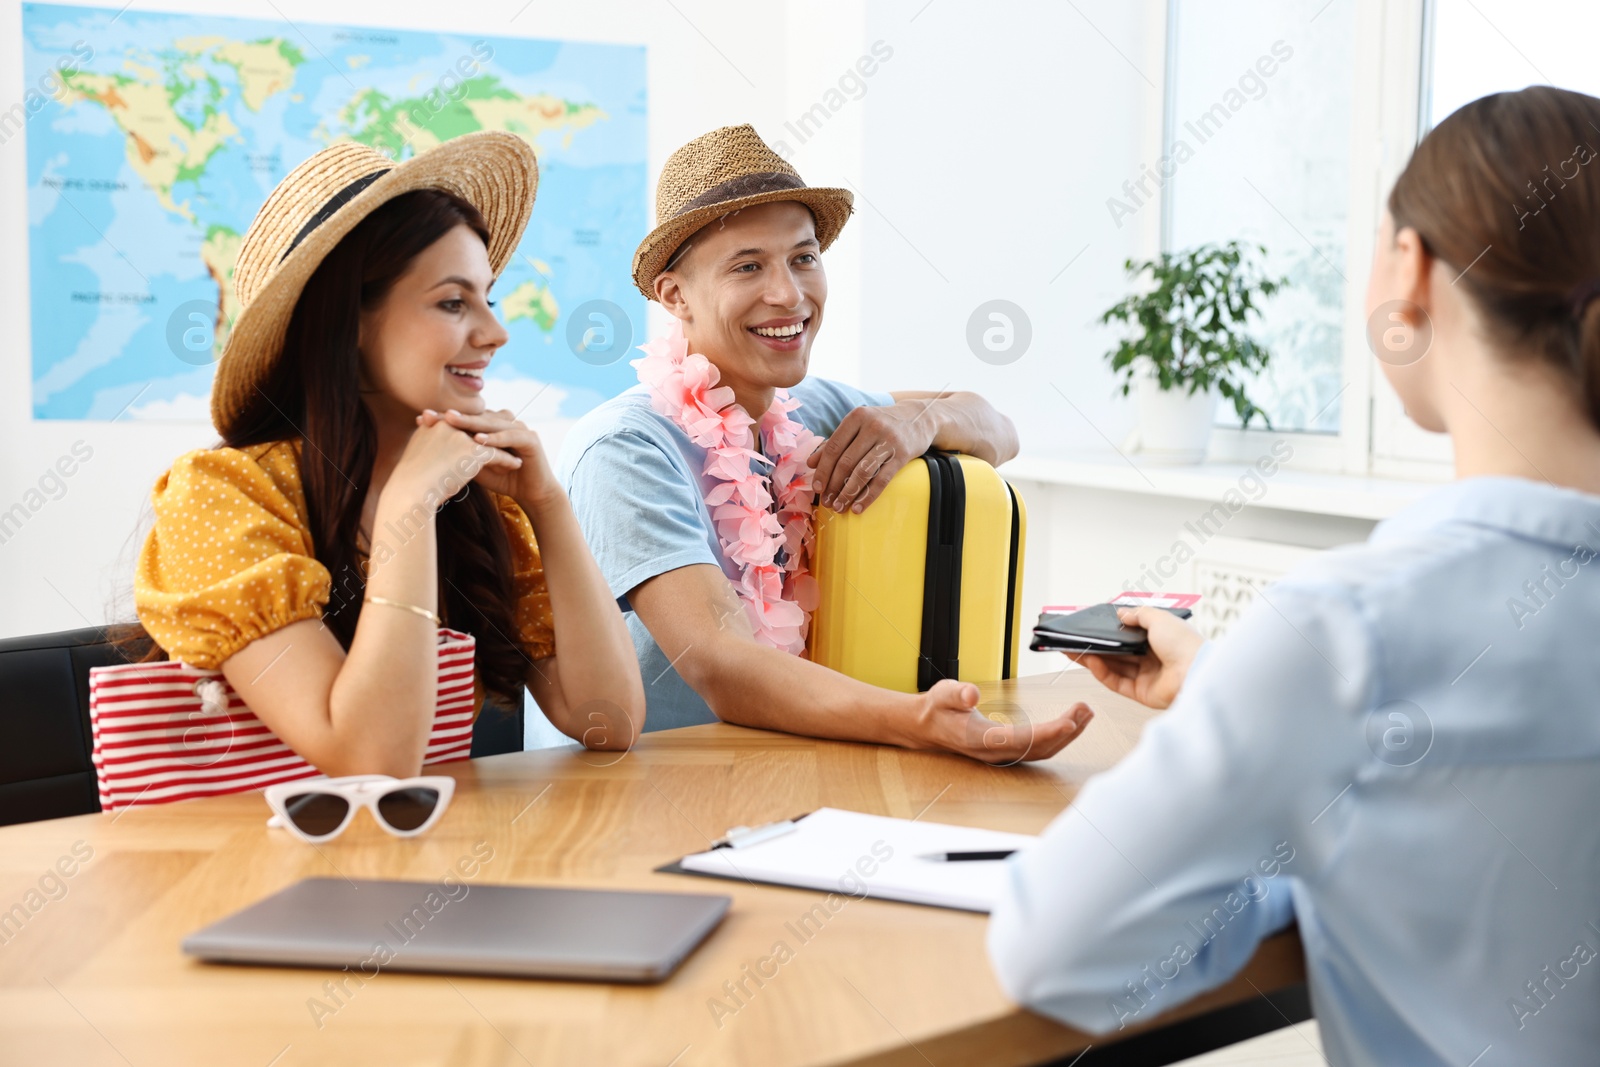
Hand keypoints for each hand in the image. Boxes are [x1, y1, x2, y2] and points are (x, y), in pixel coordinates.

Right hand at [388, 412, 520, 510]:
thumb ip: (430, 447)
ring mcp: (462, 436)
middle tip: (506, 441)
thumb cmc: (411, 481)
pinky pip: (497, 454)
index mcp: (435, 424)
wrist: (411, 492)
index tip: (485, 439)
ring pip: (491, 439)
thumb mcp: (419, 457)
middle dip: (492, 435)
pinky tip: (517, 464)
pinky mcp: (473, 452)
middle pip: (479, 427)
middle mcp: (449, 425)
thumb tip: (437, 452)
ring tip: (515, 452)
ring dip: (504, 445)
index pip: (462, 423)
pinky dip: (508, 459)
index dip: (475, 432)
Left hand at [428, 408, 561, 509]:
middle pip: (476, 417)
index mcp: (492, 426)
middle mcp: (505, 423)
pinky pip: (511, 436)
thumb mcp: (475, 465)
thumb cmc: (503, 479)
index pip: (466, 419)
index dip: (444, 419)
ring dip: (471, 422)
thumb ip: (460, 453)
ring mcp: (519, 428)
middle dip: (453, 416)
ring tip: (452, 419)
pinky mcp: (531, 439)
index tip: (420, 420)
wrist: (532, 494)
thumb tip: (431, 447)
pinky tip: (480, 439)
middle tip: (432, 413)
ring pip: (491, 423)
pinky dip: (495, 438)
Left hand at [807, 401, 934, 513]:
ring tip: (840, 507)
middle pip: (846, 462)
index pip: (833, 447)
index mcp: (856, 417)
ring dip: (848, 493)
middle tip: (827, 503)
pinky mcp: (902, 454)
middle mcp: (872, 426)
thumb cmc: (882, 424)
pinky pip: (882, 479)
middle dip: (834, 486)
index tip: (816, 488)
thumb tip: (810, 463)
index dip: (823, 470)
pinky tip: (858, 507)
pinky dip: (868, 496)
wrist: (920, 418)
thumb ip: (835, 442)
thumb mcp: (858, 427)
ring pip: (862, 472)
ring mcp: (888, 440)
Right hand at [909, 679, 1093, 764]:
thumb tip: (971, 694)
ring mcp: (1003, 754)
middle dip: (1066, 731)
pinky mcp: (1008, 750)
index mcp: (980, 738)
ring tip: (1086, 715)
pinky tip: (1070, 724)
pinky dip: (1058, 737)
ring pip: (1042, 751)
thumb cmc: (937, 708)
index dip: (1047, 733)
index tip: (1070, 723)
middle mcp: (995, 751)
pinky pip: (1039, 749)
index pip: (1021, 739)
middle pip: (1039, 748)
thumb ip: (957, 694)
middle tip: (1086, 710)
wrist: (927, 726)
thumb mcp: (942, 694)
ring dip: (1067, 735)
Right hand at [1077, 606, 1204, 709]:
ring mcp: (1147, 677)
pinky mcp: (1142, 693)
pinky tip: (1091, 661)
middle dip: (1095, 647)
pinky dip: (1102, 672)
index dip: (1110, 632)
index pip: (1129, 635)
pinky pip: (1117, 682)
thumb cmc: (1183, 643)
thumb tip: (1121, 613)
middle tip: (1073, 642)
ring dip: (1093, 659)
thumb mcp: (1158, 618)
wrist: (1196, 672)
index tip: (1090, 629)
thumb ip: (1137, 615)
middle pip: (1117, 653)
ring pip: (1113, 667)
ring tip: (1073, 650)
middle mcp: (1153, 658)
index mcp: (1160, 640)